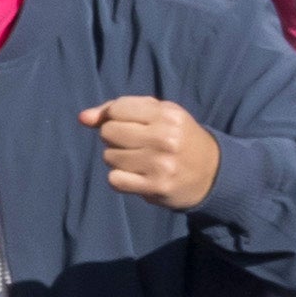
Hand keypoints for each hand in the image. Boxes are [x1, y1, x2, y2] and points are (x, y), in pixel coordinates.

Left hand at [81, 97, 221, 211]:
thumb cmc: (178, 138)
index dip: (114, 116)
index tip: (128, 123)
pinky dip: (120, 178)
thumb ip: (118, 110)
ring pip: (109, 157)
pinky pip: (114, 180)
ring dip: (117, 159)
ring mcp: (160, 164)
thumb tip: (82, 118)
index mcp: (167, 114)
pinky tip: (136, 176)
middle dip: (114, 137)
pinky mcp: (155, 187)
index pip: (117, 109)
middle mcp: (165, 138)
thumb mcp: (158, 114)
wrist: (212, 173)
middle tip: (134, 144)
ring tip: (138, 160)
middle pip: (109, 132)